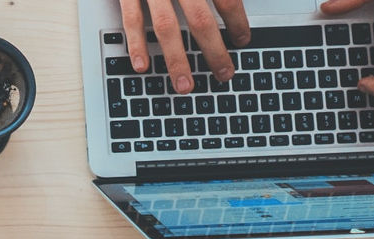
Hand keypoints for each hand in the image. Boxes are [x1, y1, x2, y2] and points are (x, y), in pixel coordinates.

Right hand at [118, 0, 251, 93]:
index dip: (237, 22)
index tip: (243, 39)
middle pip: (200, 19)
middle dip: (214, 51)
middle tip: (224, 73)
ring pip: (166, 27)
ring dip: (176, 59)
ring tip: (185, 84)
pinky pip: (130, 19)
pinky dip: (136, 44)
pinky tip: (143, 65)